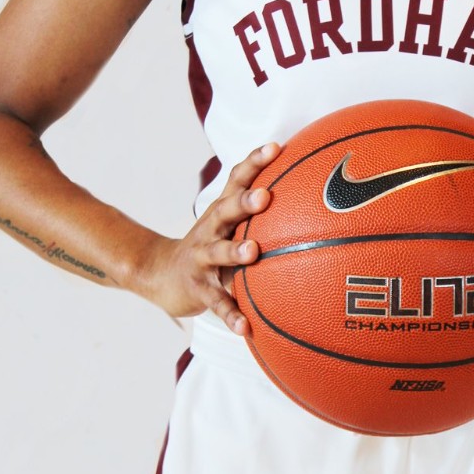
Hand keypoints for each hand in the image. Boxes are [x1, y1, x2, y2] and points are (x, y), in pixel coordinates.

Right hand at [135, 143, 280, 327]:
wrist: (160, 274)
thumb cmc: (210, 246)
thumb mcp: (230, 226)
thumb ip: (260, 214)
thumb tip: (313, 200)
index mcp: (222, 212)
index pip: (237, 179)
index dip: (255, 161)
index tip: (277, 146)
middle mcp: (210, 229)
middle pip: (226, 210)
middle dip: (245, 202)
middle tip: (265, 196)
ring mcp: (201, 258)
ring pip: (218, 252)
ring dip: (235, 252)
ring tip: (253, 253)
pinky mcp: (197, 288)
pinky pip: (217, 302)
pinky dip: (231, 314)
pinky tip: (246, 327)